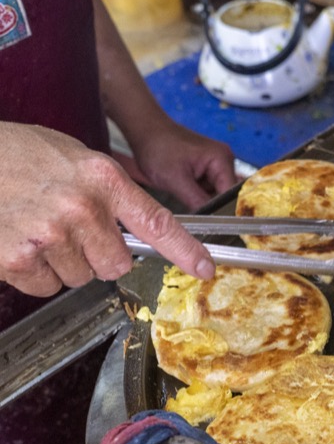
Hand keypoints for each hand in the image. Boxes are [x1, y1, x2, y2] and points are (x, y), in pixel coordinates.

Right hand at [0, 123, 214, 296]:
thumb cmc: (23, 156)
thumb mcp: (78, 159)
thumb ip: (111, 193)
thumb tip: (140, 231)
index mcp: (103, 180)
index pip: (157, 222)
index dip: (185, 250)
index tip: (205, 268)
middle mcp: (81, 208)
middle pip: (117, 264)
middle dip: (98, 255)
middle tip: (70, 230)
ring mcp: (49, 234)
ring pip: (81, 277)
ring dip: (63, 262)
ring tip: (39, 228)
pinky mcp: (18, 258)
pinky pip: (46, 287)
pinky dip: (34, 273)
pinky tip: (20, 242)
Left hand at [127, 120, 239, 211]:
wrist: (145, 131)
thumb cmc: (157, 147)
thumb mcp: (175, 180)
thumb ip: (197, 201)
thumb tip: (211, 222)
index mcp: (222, 159)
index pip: (232, 195)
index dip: (222, 211)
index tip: (210, 223)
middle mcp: (224, 161)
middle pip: (227, 196)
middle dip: (212, 206)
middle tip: (192, 209)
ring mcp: (216, 165)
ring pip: (217, 195)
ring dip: (204, 200)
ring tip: (184, 195)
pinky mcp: (207, 169)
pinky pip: (209, 189)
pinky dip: (198, 195)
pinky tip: (185, 191)